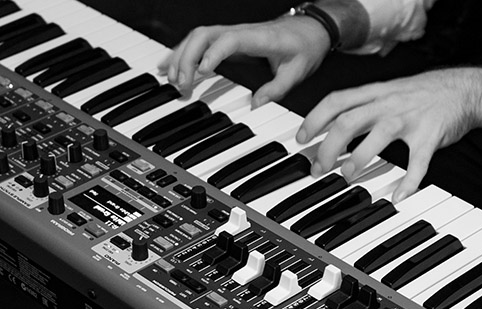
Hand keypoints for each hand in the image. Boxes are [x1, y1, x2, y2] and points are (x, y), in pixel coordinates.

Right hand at [158, 17, 330, 107]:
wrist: (311, 28)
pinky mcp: (228, 39)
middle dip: (187, 57)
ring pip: (197, 37)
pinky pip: (200, 42)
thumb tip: (255, 105)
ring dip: (181, 56)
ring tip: (171, 80)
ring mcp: (232, 33)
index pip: (229, 40)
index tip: (202, 71)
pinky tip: (170, 67)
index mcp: (259, 38)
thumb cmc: (304, 47)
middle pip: (204, 35)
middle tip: (182, 84)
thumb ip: (277, 89)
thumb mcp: (297, 72)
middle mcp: (241, 32)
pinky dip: (183, 53)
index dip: (213, 53)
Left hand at [296, 68, 477, 201]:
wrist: (463, 89)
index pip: (336, 101)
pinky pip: (419, 161)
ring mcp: (410, 119)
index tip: (301, 139)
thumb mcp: (385, 91)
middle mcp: (388, 103)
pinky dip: (409, 181)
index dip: (315, 119)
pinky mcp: (431, 136)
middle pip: (350, 121)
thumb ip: (360, 107)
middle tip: (319, 168)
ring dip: (359, 158)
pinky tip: (399, 195)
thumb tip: (329, 128)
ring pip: (379, 136)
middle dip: (329, 146)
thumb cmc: (418, 94)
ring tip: (347, 175)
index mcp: (375, 93)